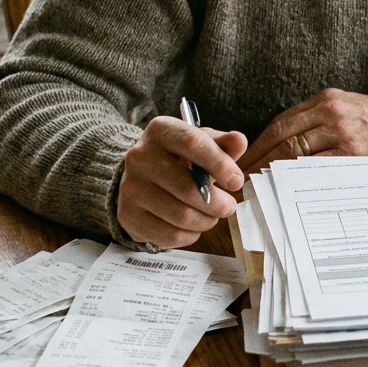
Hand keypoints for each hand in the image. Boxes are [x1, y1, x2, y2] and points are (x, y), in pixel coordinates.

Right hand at [117, 117, 247, 248]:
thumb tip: (239, 141)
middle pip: (188, 187)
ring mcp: (130, 187)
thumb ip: (223, 144)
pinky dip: (190, 235)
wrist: (142, 177)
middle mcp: (139, 156)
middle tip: (228, 207)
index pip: (192, 143)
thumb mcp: (202, 145)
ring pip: (181, 215)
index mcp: (160, 131)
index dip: (220, 164)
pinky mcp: (128, 216)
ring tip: (212, 216)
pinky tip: (193, 227)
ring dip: (206, 221)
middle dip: (218, 203)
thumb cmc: (180, 159)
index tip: (236, 182)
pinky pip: (170, 235)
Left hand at [238, 88, 367, 174]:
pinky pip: (316, 166)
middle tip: (241, 177)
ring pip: (294, 151)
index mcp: (325, 100)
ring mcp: (341, 132)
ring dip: (271, 170)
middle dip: (258, 159)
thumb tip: (283, 146)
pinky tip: (286, 188)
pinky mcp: (352, 152)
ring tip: (258, 186)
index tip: (243, 160)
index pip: (281, 123)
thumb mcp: (345, 109)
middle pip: (281, 137)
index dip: (258, 143)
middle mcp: (330, 112)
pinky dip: (297, 177)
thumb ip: (318, 121)